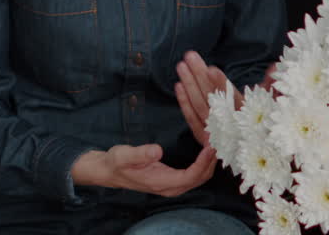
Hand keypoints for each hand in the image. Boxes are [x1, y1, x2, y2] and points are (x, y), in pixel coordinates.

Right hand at [71, 143, 216, 196]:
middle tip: (219, 140)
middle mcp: (170, 187)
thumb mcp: (123, 155)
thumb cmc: (116, 162)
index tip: (211, 147)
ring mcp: (172, 185)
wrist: (108, 171)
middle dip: (211, 162)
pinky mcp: (173, 179)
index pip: (189, 176)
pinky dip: (204, 162)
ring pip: (199, 177)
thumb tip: (157, 151)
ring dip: (210, 162)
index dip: (202, 163)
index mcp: (160, 183)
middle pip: (199, 178)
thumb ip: (139, 154)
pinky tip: (207, 148)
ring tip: (217, 142)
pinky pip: (194, 173)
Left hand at [175, 52, 277, 146]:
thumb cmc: (264, 130)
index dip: (220, 82)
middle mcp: (227, 122)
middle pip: (210, 96)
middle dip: (199, 74)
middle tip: (189, 55)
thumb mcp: (269, 107)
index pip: (231, 96)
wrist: (256, 158)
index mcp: (244, 114)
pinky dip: (184, 102)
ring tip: (181, 65)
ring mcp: (214, 130)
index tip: (211, 68)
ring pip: (199, 104)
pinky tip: (177, 86)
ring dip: (189, 83)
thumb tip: (273, 66)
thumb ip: (270, 86)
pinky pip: (191, 117)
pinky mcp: (205, 136)